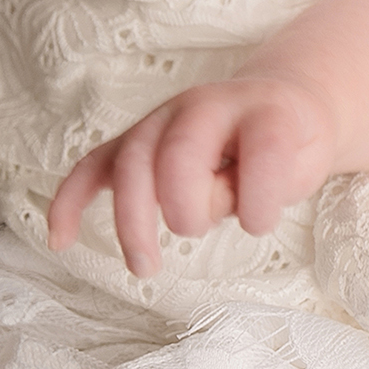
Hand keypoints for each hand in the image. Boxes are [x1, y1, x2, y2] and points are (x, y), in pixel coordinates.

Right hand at [46, 75, 337, 277]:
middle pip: (176, 152)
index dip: (261, 195)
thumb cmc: (294, 142)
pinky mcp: (137, 140)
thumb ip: (271, 180)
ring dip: (132, 220)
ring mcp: (165, 119)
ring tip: (147, 267)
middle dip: (183, 205)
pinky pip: (94, 165)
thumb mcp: (307, 161)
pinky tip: (61, 240)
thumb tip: (212, 202)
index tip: (261, 223)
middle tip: (196, 233)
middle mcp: (207, 104)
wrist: (279, 101)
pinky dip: (72, 200)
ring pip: (131, 162)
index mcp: (264, 108)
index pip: (261, 146)